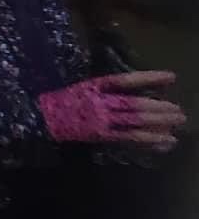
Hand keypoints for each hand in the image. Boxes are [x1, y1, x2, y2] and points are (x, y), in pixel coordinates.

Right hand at [39, 71, 184, 148]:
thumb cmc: (58, 104)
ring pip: (135, 120)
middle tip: (179, 110)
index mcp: (92, 86)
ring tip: (178, 121)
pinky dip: (149, 139)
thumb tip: (128, 91)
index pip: (125, 80)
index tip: (171, 77)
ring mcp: (99, 119)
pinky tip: (165, 141)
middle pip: (134, 103)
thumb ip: (101, 90)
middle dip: (159, 106)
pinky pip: (129, 137)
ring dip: (159, 121)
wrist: (38, 120)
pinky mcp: (100, 135)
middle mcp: (98, 101)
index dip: (149, 78)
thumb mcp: (78, 89)